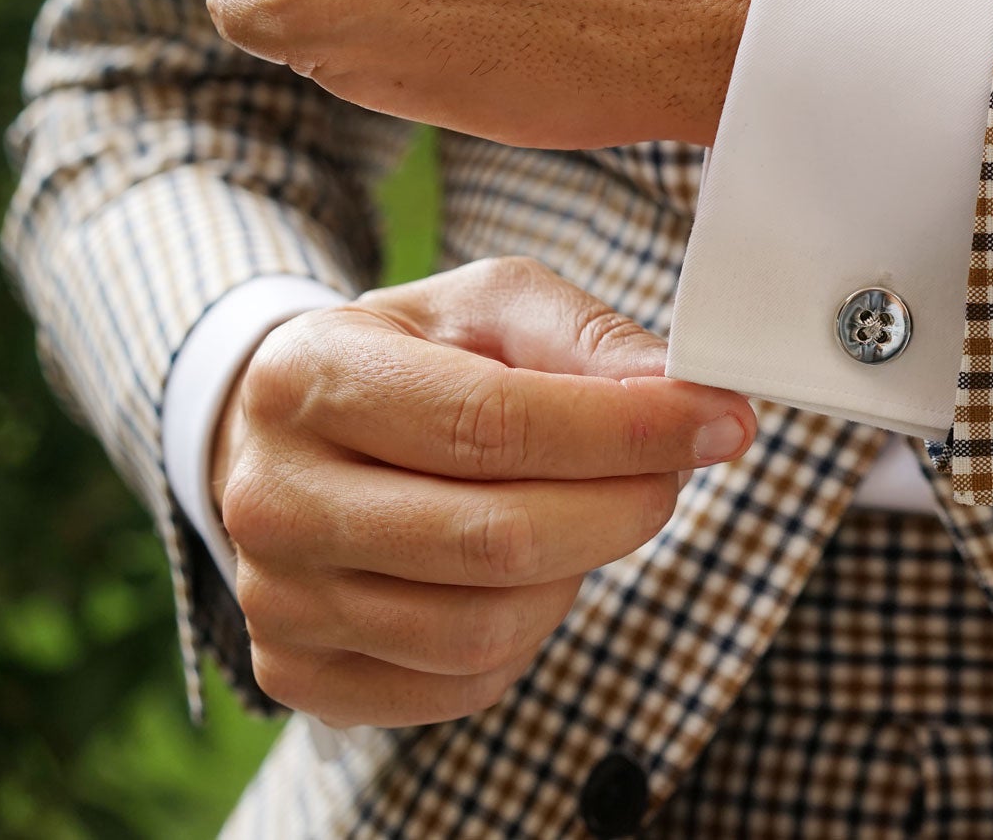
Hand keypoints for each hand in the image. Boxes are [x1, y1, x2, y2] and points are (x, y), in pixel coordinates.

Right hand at [207, 257, 756, 727]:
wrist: (291, 435)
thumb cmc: (411, 360)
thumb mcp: (488, 308)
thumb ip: (585, 339)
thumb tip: (680, 388)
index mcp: (310, 377)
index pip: (494, 424)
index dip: (628, 431)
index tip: (720, 422)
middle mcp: (272, 496)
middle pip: (498, 538)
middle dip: (625, 506)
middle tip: (674, 473)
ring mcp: (276, 598)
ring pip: (487, 627)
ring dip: (577, 572)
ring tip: (584, 513)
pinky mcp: (300, 674)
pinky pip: (462, 684)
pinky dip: (528, 633)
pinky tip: (527, 572)